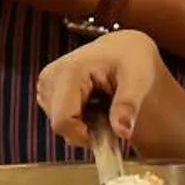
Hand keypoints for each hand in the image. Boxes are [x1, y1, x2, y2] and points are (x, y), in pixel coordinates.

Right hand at [35, 31, 164, 148]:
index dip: (84, 135)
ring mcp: (46, 84)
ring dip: (83, 124)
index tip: (108, 131)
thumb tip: (123, 131)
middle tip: (110, 115)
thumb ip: (128, 105)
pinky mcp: (46, 91)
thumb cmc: (131, 60)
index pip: (62, 121)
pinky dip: (78, 119)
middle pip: (60, 126)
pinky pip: (59, 119)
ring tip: (102, 104)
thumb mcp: (138, 80)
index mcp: (69, 71)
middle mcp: (51, 76)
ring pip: (60, 125)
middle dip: (86, 129)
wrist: (123, 49)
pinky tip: (92, 104)